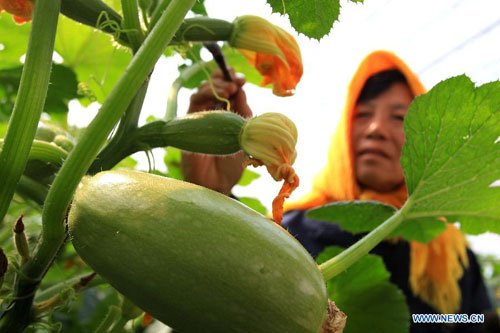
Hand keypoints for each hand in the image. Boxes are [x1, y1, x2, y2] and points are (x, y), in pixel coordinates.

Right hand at [181, 68, 252, 194]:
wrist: (218, 186)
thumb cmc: (231, 166)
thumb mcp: (243, 135)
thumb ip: (242, 114)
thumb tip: (242, 90)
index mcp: (224, 115)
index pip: (224, 90)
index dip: (232, 80)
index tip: (242, 79)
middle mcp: (209, 115)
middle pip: (210, 87)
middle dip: (222, 78)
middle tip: (236, 80)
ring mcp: (197, 120)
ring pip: (200, 93)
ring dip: (215, 86)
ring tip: (230, 88)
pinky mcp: (188, 128)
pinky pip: (192, 106)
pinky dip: (204, 96)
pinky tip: (217, 97)